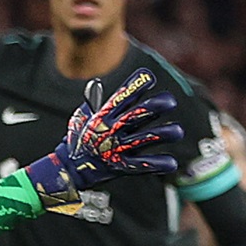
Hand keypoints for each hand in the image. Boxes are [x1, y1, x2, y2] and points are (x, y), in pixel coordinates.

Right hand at [24, 70, 182, 213]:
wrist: (68, 169)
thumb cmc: (77, 140)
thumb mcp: (81, 118)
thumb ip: (91, 101)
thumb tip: (96, 83)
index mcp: (103, 116)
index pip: (121, 97)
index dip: (135, 86)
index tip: (149, 77)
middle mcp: (111, 130)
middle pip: (135, 116)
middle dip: (153, 107)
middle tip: (170, 101)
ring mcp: (117, 149)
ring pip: (143, 139)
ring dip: (162, 135)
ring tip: (177, 132)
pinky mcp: (121, 167)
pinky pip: (142, 165)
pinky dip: (157, 164)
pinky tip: (172, 162)